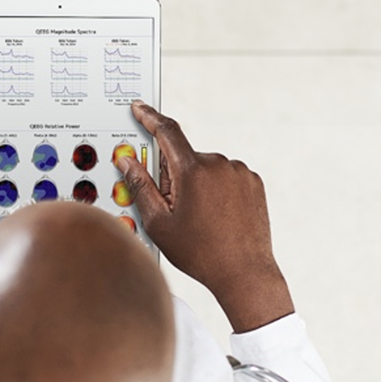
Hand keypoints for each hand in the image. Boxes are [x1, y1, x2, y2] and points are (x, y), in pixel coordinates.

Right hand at [118, 101, 293, 332]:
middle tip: (173, 209)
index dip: (149, 117)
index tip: (139, 108)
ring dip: (195, 184)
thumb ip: (140, 186)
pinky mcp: (252, 182)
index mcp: (193, 171)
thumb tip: (127, 161)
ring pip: (204, 169)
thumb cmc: (201, 253)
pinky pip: (224, 176)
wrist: (244, 273)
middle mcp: (218, 164)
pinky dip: (214, 190)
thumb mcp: (159, 222)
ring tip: (199, 219)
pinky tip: (214, 216)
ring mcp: (238, 172)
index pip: (166, 131)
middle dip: (172, 176)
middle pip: (183, 158)